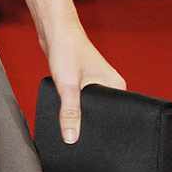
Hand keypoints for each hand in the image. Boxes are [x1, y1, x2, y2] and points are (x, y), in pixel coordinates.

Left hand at [45, 28, 124, 144]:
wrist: (54, 31)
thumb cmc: (67, 50)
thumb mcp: (68, 86)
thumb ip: (70, 113)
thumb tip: (71, 138)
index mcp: (117, 86)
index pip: (117, 116)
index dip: (104, 129)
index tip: (94, 140)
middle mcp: (110, 85)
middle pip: (102, 113)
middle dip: (89, 122)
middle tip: (78, 129)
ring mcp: (96, 84)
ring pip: (89, 108)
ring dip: (79, 114)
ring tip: (71, 117)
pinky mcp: (83, 83)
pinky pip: (80, 101)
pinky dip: (73, 106)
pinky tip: (65, 108)